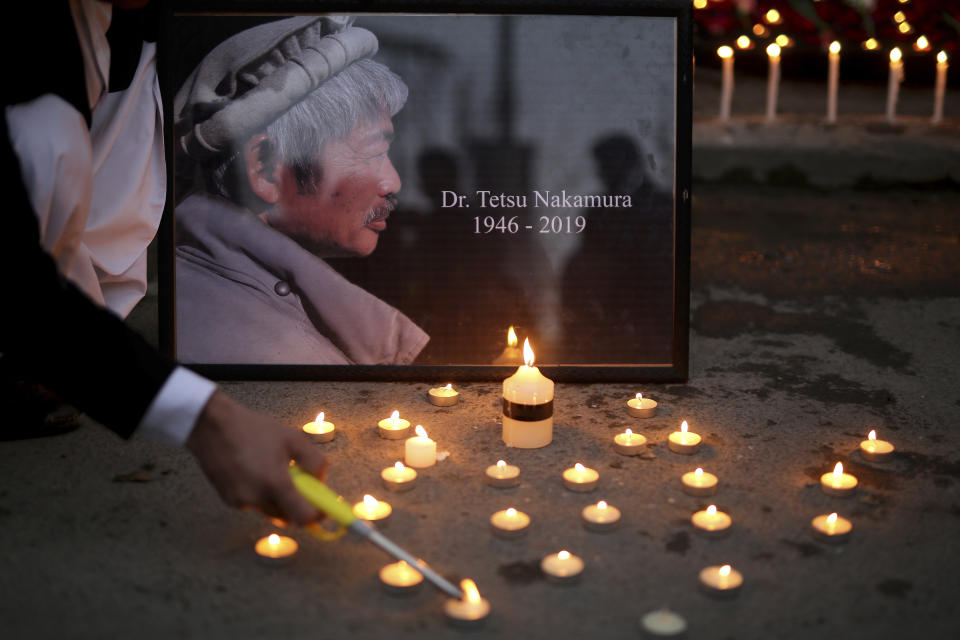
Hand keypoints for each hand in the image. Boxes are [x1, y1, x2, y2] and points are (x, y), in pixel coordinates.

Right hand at [185, 390, 326, 524]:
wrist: (211, 426)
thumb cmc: (253, 429)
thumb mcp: (292, 438)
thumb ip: (314, 461)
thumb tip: (321, 481)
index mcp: (276, 483)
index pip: (303, 518)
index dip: (316, 516)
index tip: (322, 509)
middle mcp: (257, 498)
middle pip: (287, 517)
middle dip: (296, 505)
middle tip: (298, 484)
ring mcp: (241, 502)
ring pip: (269, 511)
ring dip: (277, 499)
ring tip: (271, 470)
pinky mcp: (228, 500)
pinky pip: (252, 504)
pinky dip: (259, 494)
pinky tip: (253, 471)